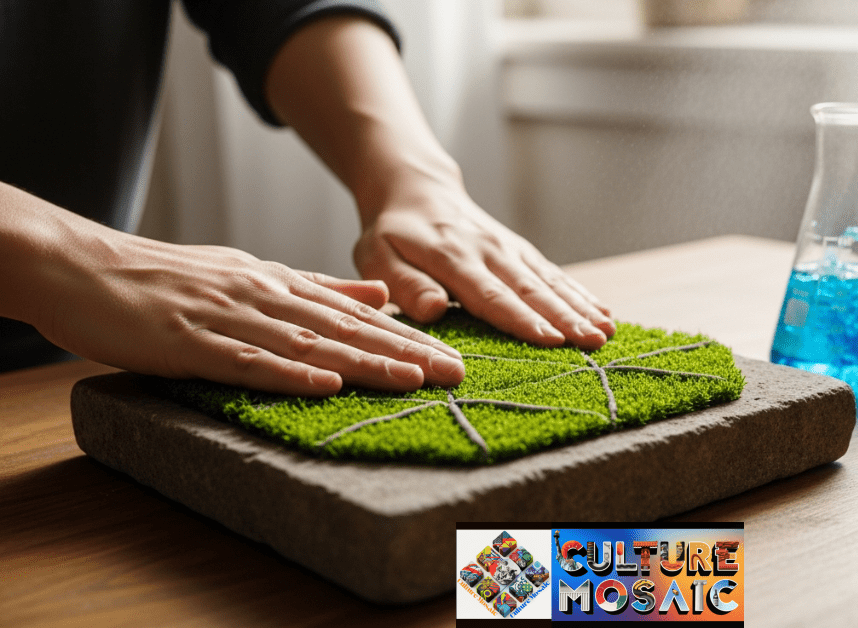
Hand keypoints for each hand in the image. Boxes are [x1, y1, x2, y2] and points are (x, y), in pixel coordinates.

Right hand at [32, 230, 464, 395]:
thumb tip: (378, 293)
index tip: (454, 358)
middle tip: (457, 375)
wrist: (87, 268)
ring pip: (310, 344)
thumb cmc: (171, 277)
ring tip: (414, 381)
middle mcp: (266, 297)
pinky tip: (326, 383)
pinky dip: (288, 373)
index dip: (409, 338)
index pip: (359, 316)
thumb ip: (317, 286)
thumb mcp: (252, 273)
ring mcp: (231, 319)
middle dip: (405, 354)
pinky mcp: (193, 342)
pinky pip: (248, 361)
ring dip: (364, 363)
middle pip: (348, 330)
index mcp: (281, 284)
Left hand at [353, 183, 614, 349]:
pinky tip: (603, 311)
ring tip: (607, 331)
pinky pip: (553, 273)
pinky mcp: (521, 251)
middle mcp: (489, 250)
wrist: (416, 189)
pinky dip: (580, 293)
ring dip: (580, 306)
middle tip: (594, 341)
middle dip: (565, 316)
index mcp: (452, 257)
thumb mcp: (378, 256)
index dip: (521, 318)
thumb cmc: (392, 233)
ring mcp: (510, 249)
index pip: (490, 294)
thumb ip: (404, 283)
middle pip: (531, 289)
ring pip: (549, 281)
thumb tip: (430, 309)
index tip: (551, 339)